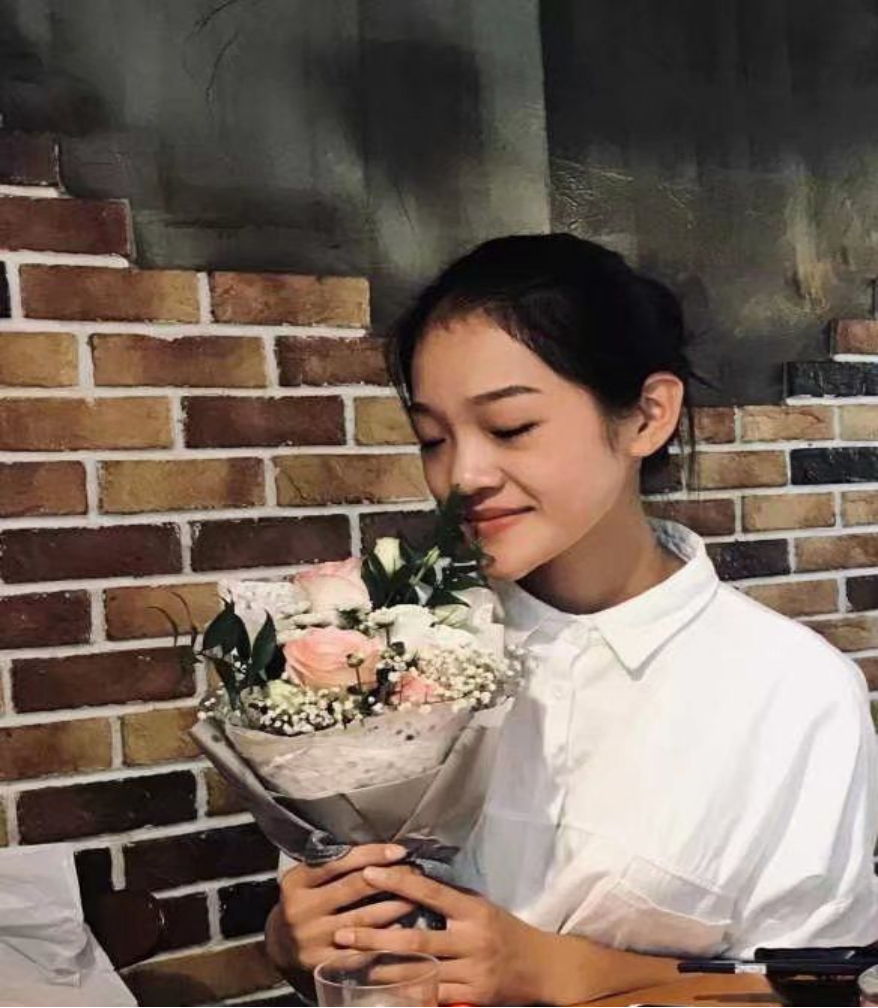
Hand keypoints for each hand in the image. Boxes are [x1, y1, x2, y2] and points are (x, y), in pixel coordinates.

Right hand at [267, 844, 414, 975]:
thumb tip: (378, 851)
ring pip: (362, 919)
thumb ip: (332, 864)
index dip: (372, 854)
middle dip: (389, 878)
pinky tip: (400, 929)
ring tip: (415, 897)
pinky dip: (382, 938)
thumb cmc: (303, 901)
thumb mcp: (306, 877)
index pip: (339, 862)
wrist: (279, 943)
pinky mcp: (321, 963)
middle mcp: (301, 910)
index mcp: (297, 882)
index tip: (399, 851)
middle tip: (414, 871)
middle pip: (354, 888)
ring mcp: (311, 938)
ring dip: (394, 907)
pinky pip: (359, 949)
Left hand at [333, 864, 550, 1005]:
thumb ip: (451, 902)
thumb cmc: (508, 932)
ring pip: (419, 971)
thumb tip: (412, 886)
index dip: (398, 882)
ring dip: (382, 970)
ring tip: (352, 965)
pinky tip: (386, 992)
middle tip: (343, 933)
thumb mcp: (483, 908)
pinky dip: (409, 993)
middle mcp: (471, 939)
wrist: (543, 968)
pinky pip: (435, 996)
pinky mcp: (473, 997)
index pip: (430, 891)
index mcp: (473, 911)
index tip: (369, 872)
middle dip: (374, 937)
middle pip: (415, 939)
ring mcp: (472, 971)